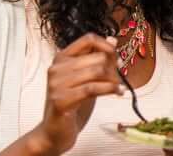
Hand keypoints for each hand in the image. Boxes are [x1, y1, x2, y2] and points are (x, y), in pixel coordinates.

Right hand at [28, 34, 121, 154]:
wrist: (54, 132)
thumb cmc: (72, 104)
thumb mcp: (87, 78)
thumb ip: (97, 60)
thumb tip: (112, 40)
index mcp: (61, 58)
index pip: (88, 39)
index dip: (107, 47)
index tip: (117, 59)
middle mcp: (57, 68)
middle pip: (98, 56)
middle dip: (113, 68)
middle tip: (118, 79)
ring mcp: (57, 84)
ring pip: (97, 71)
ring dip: (114, 80)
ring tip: (117, 87)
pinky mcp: (61, 100)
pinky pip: (93, 88)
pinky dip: (110, 89)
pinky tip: (118, 92)